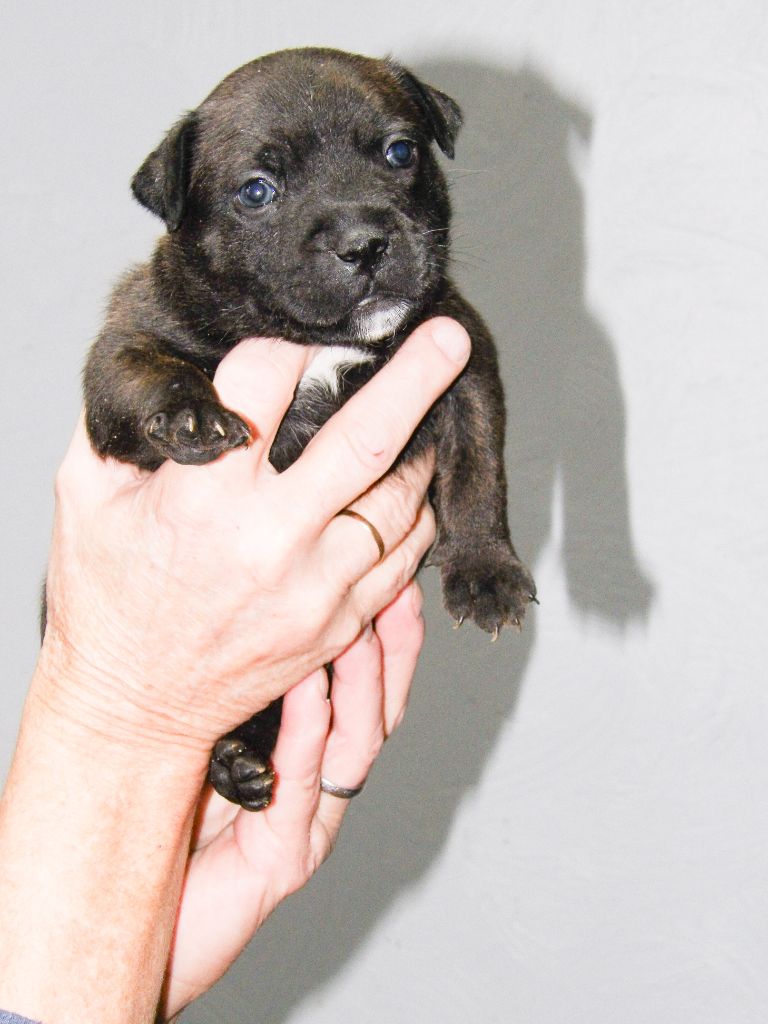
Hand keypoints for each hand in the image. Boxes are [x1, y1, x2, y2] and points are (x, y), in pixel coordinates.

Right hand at [39, 318, 469, 755]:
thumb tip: (170, 368)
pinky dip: (415, 517)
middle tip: (447, 338)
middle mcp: (270, 540)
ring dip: (419, 449)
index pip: (265, 384)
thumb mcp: (87, 498)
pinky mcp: (340, 624)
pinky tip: (410, 488)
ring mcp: (316, 588)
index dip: (292, 342)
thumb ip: (126, 426)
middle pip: (364, 440)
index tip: (314, 328)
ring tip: (427, 415)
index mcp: (202, 497)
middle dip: (415, 378)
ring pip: (399, 501)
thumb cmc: (108, 601)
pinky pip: (403, 560)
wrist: (136, 707)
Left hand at [160, 583, 423, 1017]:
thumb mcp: (210, 734)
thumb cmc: (167, 824)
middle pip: (381, 711)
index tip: (393, 580)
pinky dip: (309, 728)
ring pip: (355, 744)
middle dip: (394, 648)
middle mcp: (322, 789)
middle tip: (396, 591)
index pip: (370, 688)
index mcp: (313, 757)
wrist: (142, 920)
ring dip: (362, 679)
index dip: (390, 636)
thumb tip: (249, 609)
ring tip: (358, 623)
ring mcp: (308, 826)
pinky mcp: (282, 860)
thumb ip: (241, 687)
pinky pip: (300, 783)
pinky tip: (310, 683)